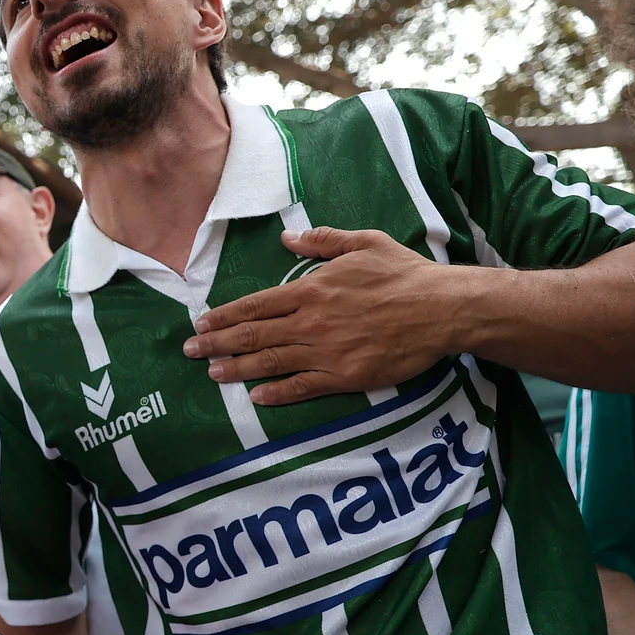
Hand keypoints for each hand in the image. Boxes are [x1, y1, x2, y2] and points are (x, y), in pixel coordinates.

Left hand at [183, 227, 459, 404]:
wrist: (444, 309)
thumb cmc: (405, 273)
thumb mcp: (364, 243)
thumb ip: (323, 241)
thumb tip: (287, 237)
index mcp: (313, 289)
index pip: (256, 304)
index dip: (224, 315)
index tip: (201, 323)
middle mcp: (312, 321)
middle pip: (254, 334)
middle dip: (218, 343)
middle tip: (191, 351)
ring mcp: (327, 351)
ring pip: (271, 361)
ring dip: (237, 368)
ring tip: (212, 373)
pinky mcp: (346, 376)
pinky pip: (303, 387)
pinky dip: (277, 393)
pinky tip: (256, 397)